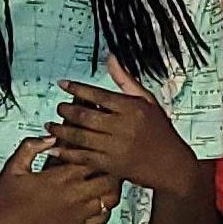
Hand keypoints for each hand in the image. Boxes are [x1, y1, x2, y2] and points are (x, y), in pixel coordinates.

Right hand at [0, 133, 127, 223]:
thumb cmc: (4, 199)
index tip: (88, 149)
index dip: (93, 150)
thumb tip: (52, 136)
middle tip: (100, 164)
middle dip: (107, 168)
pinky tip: (96, 201)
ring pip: (110, 197)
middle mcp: (73, 195)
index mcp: (60, 177)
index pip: (92, 157)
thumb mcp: (14, 166)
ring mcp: (77, 214)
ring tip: (100, 181)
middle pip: (108, 177)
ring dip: (109, 187)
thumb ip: (32, 146)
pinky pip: (103, 218)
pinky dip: (105, 207)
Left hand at [47, 81, 195, 195]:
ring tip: (51, 125)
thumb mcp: (148, 101)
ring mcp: (116, 148)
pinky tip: (55, 147)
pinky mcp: (111, 166)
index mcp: (133, 109)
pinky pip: (83, 157)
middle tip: (59, 107)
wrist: (171, 165)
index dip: (77, 88)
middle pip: (85, 116)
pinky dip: (66, 152)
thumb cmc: (160, 130)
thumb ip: (126, 81)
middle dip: (67, 110)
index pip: (98, 95)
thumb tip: (110, 57)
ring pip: (80, 137)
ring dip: (62, 130)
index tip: (63, 84)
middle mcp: (123, 127)